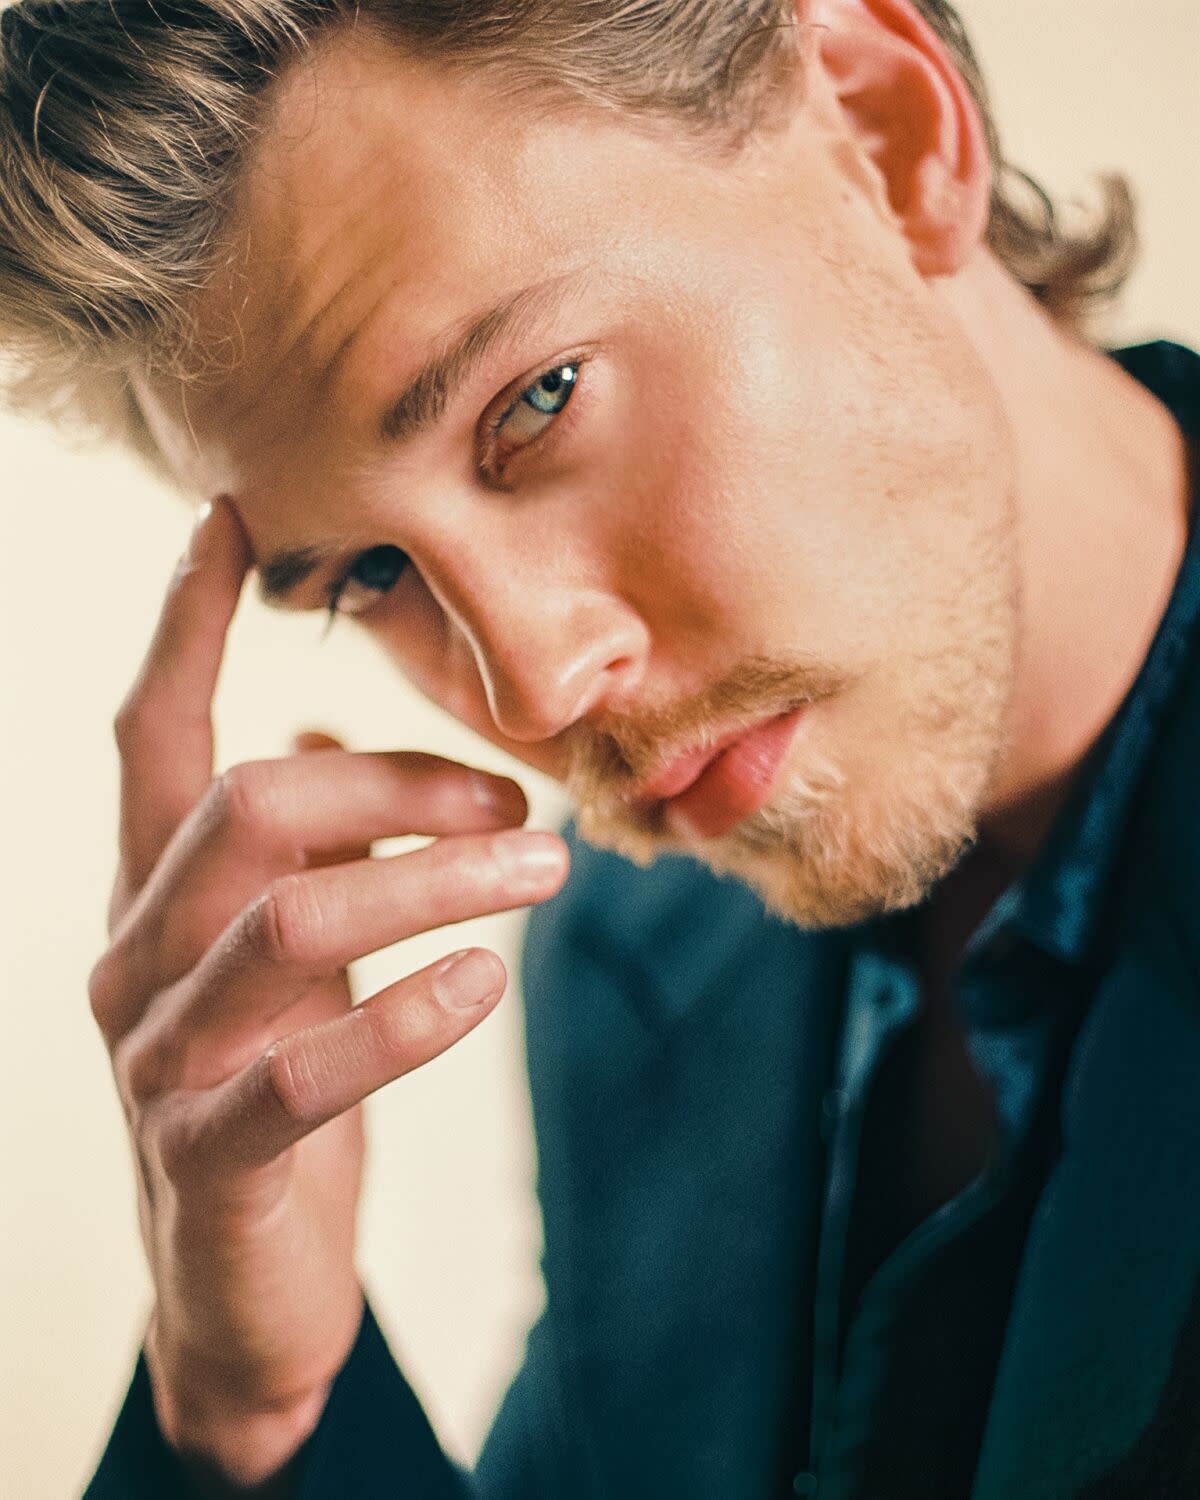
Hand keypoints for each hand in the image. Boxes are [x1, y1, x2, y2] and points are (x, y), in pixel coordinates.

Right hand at [87, 497, 568, 1486]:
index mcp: (153, 893)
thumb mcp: (290, 955)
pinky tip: (489, 981)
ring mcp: (159, 1058)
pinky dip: (409, 1012)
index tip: (230, 520)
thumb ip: (298, 847)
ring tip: (546, 865)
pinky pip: (309, 1069)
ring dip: (434, 876)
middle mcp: (135, 957)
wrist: (242, 1288)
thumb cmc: (278, 1090)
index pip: (152, 731)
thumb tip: (317, 722)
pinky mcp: (207, 1154)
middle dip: (395, 778)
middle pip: (248, 804)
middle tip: (519, 794)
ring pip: (288, 918)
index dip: (186, 623)